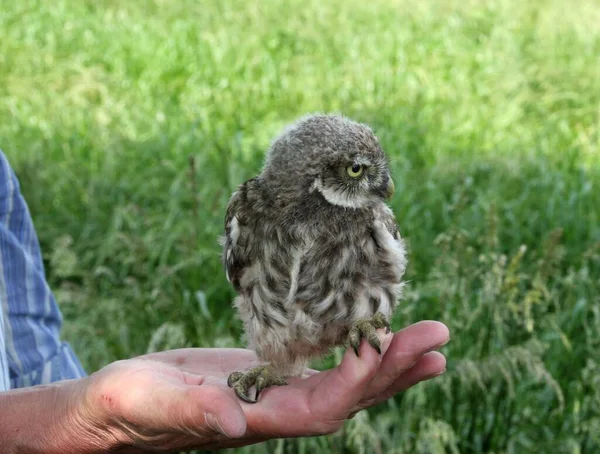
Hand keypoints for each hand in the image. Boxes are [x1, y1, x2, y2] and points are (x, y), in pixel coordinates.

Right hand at [76, 321, 448, 451]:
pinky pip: (324, 367)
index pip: (321, 408)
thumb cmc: (126, 406)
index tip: (386, 345)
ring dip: (388, 363)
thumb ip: (192, 412)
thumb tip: (236, 422)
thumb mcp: (151, 403)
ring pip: (345, 383)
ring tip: (429, 343)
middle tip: (438, 339)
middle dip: (393, 369)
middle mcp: (275, 411)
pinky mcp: (269, 375)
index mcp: (255, 419)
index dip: (356, 382)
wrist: (117, 406)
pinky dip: (356, 353)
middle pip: (348, 397)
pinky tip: (376, 337)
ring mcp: (276, 394)